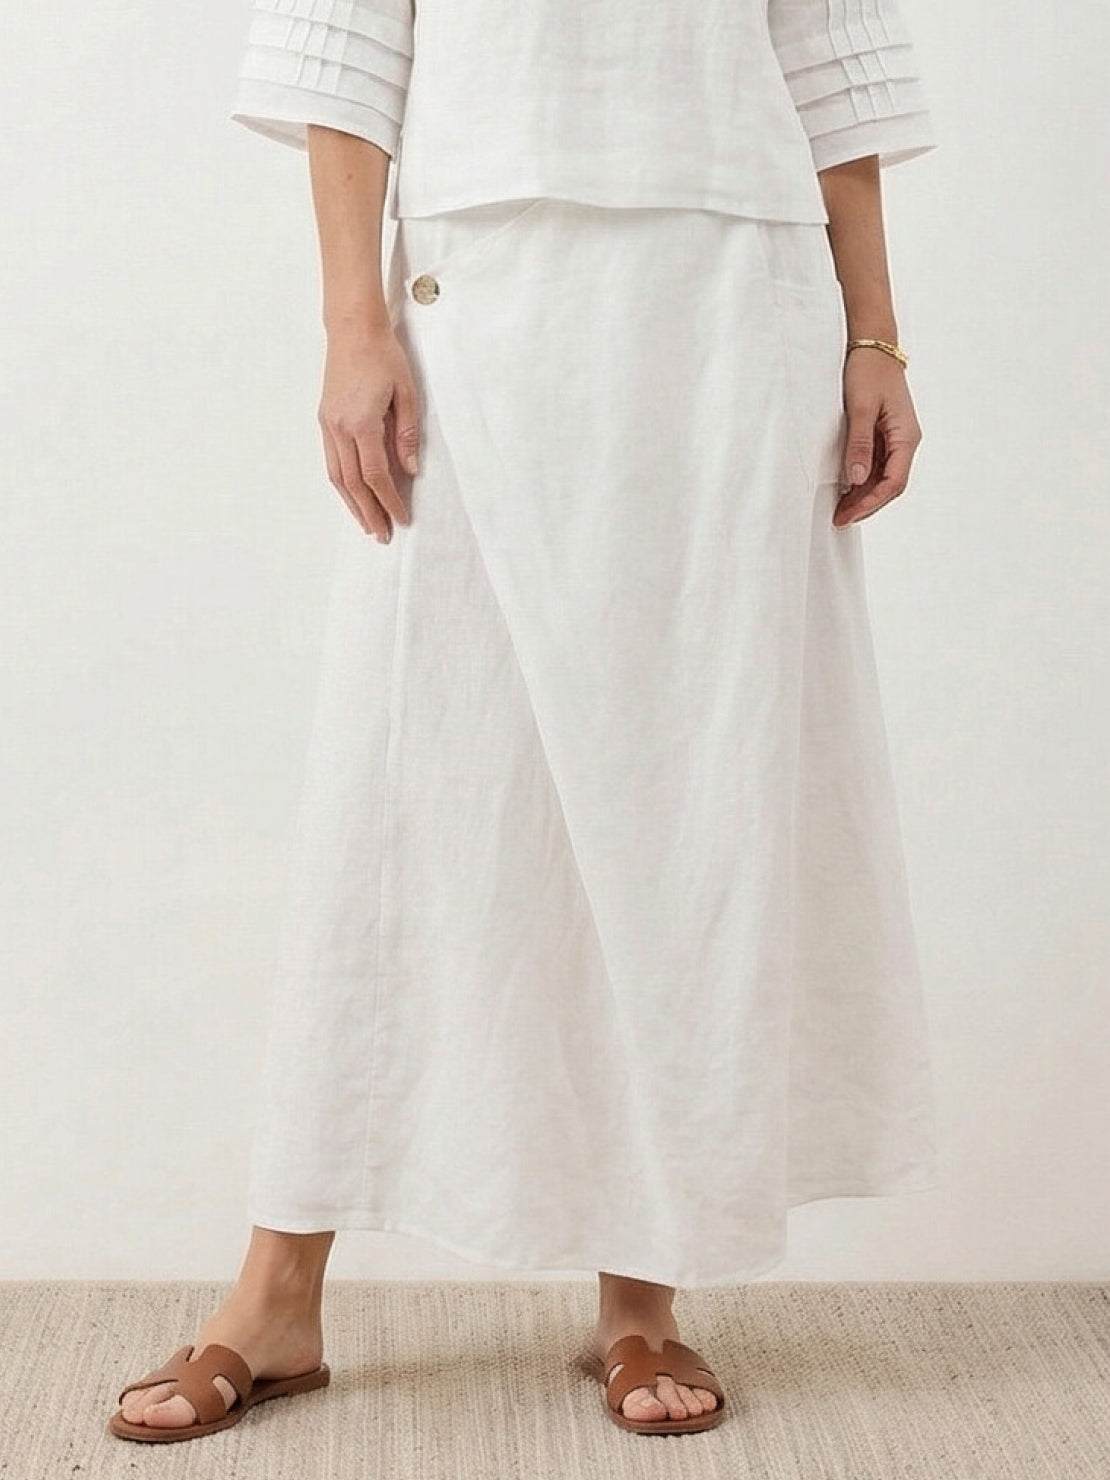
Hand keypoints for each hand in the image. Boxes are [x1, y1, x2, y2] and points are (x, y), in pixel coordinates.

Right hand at [318, 326, 420, 541]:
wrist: (353, 330)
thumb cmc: (383, 356)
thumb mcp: (406, 394)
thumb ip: (407, 435)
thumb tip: (411, 471)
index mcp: (362, 423)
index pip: (376, 475)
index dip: (389, 501)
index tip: (401, 519)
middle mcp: (339, 428)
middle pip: (353, 484)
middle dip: (368, 512)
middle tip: (381, 536)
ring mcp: (328, 425)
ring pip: (337, 477)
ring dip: (351, 504)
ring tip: (365, 524)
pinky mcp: (324, 421)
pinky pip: (331, 462)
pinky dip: (341, 485)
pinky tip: (352, 496)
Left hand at [833, 349, 921, 526]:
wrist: (874, 345)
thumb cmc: (868, 371)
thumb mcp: (860, 408)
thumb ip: (859, 445)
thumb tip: (856, 480)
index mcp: (906, 437)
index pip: (893, 482)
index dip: (871, 503)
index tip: (848, 515)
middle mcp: (906, 441)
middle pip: (890, 485)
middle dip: (866, 505)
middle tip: (839, 519)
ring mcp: (896, 439)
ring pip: (883, 478)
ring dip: (863, 496)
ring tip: (839, 510)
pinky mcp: (885, 435)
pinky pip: (877, 465)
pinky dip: (862, 480)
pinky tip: (845, 489)